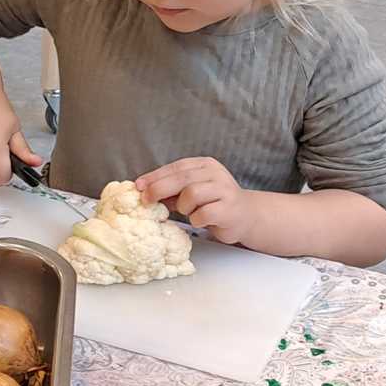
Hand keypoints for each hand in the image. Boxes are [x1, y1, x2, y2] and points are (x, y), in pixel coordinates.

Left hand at [136, 157, 256, 244]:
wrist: (246, 216)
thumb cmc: (215, 203)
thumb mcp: (193, 191)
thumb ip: (173, 189)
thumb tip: (145, 191)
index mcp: (205, 165)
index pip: (176, 167)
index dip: (155, 176)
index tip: (138, 185)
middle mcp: (215, 174)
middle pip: (181, 178)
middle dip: (159, 189)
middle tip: (146, 200)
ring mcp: (224, 190)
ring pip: (191, 194)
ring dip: (184, 206)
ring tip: (189, 211)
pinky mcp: (229, 209)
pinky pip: (202, 214)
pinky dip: (196, 219)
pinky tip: (201, 220)